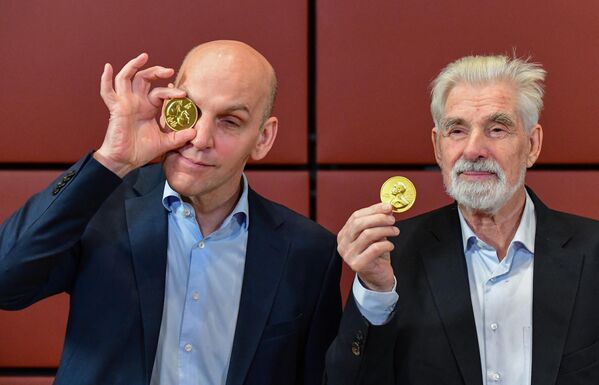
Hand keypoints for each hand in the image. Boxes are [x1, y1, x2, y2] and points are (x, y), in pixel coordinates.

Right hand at [94, 53, 195, 176]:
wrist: (125, 161)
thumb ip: (179, 137)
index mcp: (148, 107)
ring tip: (144, 56)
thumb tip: (195, 133)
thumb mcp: (165, 143)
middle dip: (156, 71)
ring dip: (134, 66)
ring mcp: (125, 102)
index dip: (170, 90)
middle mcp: (136, 101)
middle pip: (145, 78)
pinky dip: (105, 79)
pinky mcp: (115, 108)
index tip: (183, 93)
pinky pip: (107, 91)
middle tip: (170, 70)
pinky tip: (107, 67)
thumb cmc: (142, 151)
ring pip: (127, 77)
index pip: (160, 92)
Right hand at [337, 203, 398, 291]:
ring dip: (385, 230)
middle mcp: (343, 244)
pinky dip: (386, 244)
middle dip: (378, 218)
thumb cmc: (375, 255)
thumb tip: (387, 209)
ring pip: (367, 234)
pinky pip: (374, 249)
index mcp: (344, 234)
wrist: (376, 277)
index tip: (387, 207)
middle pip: (359, 224)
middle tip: (391, 219)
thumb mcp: (375, 235)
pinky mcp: (358, 264)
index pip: (356, 216)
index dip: (373, 210)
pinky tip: (390, 245)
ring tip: (394, 231)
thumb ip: (377, 222)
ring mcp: (349, 255)